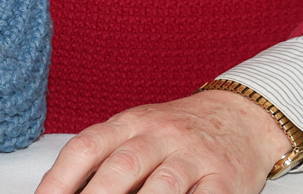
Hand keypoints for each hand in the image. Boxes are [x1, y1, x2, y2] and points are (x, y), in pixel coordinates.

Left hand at [35, 90, 292, 193]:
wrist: (241, 116)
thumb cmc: (178, 129)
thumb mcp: (139, 131)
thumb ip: (107, 157)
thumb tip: (65, 188)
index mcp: (130, 122)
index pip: (87, 147)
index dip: (60, 177)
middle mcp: (160, 135)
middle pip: (121, 167)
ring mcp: (193, 156)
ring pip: (162, 186)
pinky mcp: (225, 178)